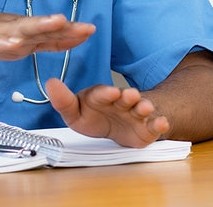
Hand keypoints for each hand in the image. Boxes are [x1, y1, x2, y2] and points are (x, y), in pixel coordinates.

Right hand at [0, 10, 95, 63]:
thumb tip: (70, 38)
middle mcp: (14, 29)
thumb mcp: (20, 41)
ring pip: (20, 30)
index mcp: (24, 31)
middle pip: (41, 27)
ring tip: (55, 23)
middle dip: (62, 26)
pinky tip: (13, 42)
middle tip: (81, 26)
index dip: (71, 32)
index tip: (91, 30)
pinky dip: (3, 43)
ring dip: (38, 26)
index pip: (52, 32)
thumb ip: (44, 41)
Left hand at [45, 78, 169, 147]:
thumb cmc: (96, 116)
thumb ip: (64, 101)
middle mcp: (121, 102)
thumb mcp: (76, 112)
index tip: (109, 92)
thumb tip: (50, 83)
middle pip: (126, 98)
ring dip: (143, 107)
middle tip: (128, 95)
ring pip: (141, 108)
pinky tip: (162, 123)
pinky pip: (155, 125)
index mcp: (103, 96)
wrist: (119, 127)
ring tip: (144, 107)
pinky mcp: (147, 128)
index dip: (105, 93)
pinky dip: (159, 124)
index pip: (102, 93)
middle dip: (127, 96)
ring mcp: (135, 114)